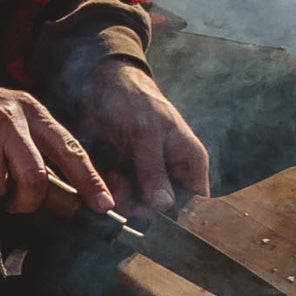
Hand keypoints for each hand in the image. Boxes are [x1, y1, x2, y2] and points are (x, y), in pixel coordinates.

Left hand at [59, 56, 212, 211]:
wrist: (101, 84)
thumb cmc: (134, 100)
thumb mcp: (145, 134)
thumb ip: (154, 170)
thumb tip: (165, 206)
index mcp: (190, 162)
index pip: (193, 203)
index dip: (174, 211)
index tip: (149, 206)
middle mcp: (171, 173)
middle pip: (161, 210)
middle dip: (139, 202)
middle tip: (123, 181)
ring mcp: (147, 176)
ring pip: (136, 205)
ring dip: (121, 194)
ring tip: (113, 170)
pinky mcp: (125, 176)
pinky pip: (117, 195)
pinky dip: (108, 188)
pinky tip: (106, 169)